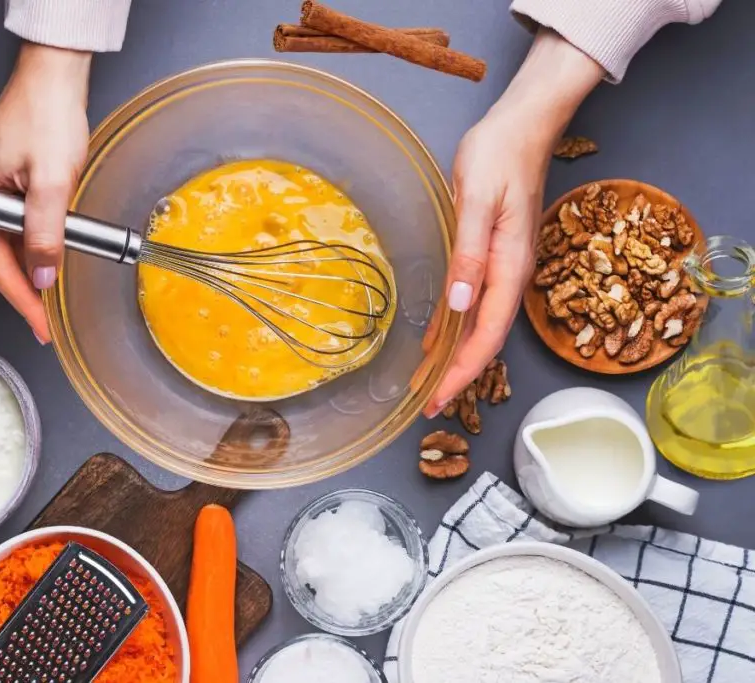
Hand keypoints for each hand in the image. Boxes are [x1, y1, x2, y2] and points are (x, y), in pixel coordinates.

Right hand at [0, 43, 91, 343]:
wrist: (54, 79)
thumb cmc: (44, 116)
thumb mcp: (51, 182)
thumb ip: (46, 233)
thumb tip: (42, 278)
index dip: (22, 300)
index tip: (41, 327)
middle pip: (1, 262)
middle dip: (27, 293)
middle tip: (49, 324)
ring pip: (13, 248)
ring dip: (35, 271)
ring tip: (54, 300)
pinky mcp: (10, 190)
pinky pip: (23, 230)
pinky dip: (40, 248)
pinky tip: (54, 263)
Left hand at [424, 29, 603, 415]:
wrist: (522, 125)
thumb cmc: (499, 155)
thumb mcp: (478, 202)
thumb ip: (469, 255)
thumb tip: (462, 306)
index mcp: (510, 267)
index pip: (487, 335)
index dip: (463, 372)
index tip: (438, 399)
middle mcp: (510, 274)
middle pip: (484, 339)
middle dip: (456, 376)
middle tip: (426, 404)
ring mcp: (502, 267)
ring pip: (477, 325)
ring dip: (453, 356)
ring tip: (426, 383)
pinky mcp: (491, 255)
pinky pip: (471, 303)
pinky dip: (453, 326)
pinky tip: (436, 340)